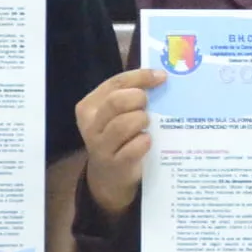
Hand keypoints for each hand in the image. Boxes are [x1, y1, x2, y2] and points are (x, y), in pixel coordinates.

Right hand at [73, 65, 167, 216]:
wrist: (109, 175)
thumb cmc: (118, 137)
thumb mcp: (116, 114)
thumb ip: (130, 95)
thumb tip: (160, 76)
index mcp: (89, 106)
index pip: (115, 83)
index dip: (140, 77)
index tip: (161, 76)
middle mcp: (91, 125)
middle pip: (116, 101)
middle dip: (138, 99)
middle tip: (147, 105)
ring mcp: (100, 146)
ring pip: (123, 124)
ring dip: (141, 120)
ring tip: (147, 124)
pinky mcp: (115, 164)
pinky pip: (133, 148)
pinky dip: (144, 142)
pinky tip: (147, 140)